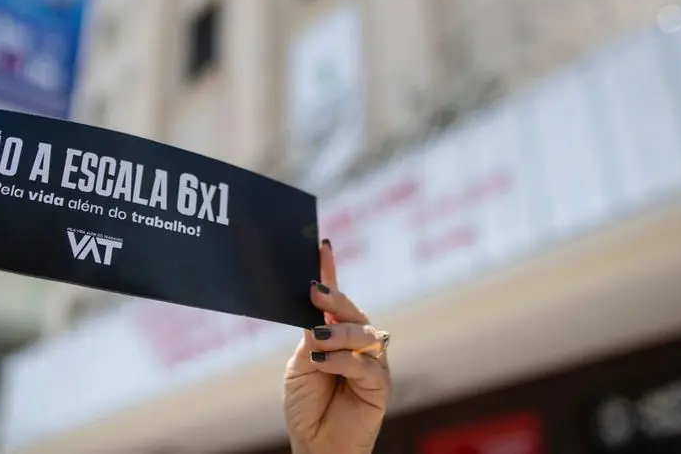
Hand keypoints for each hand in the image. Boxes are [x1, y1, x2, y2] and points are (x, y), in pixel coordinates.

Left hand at [283, 241, 390, 453]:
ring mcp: (371, 362)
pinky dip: (342, 360)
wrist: (315, 445)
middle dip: (335, 297)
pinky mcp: (379, 385)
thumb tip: (317, 316)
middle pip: (352, 311)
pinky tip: (323, 361)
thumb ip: (310, 338)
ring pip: (363, 333)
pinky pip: (365, 365)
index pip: (334, 298)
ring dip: (338, 333)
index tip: (322, 246)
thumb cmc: (306, 404)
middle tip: (316, 291)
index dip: (330, 271)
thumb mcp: (300, 365)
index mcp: (335, 333)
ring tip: (317, 341)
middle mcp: (357, 343)